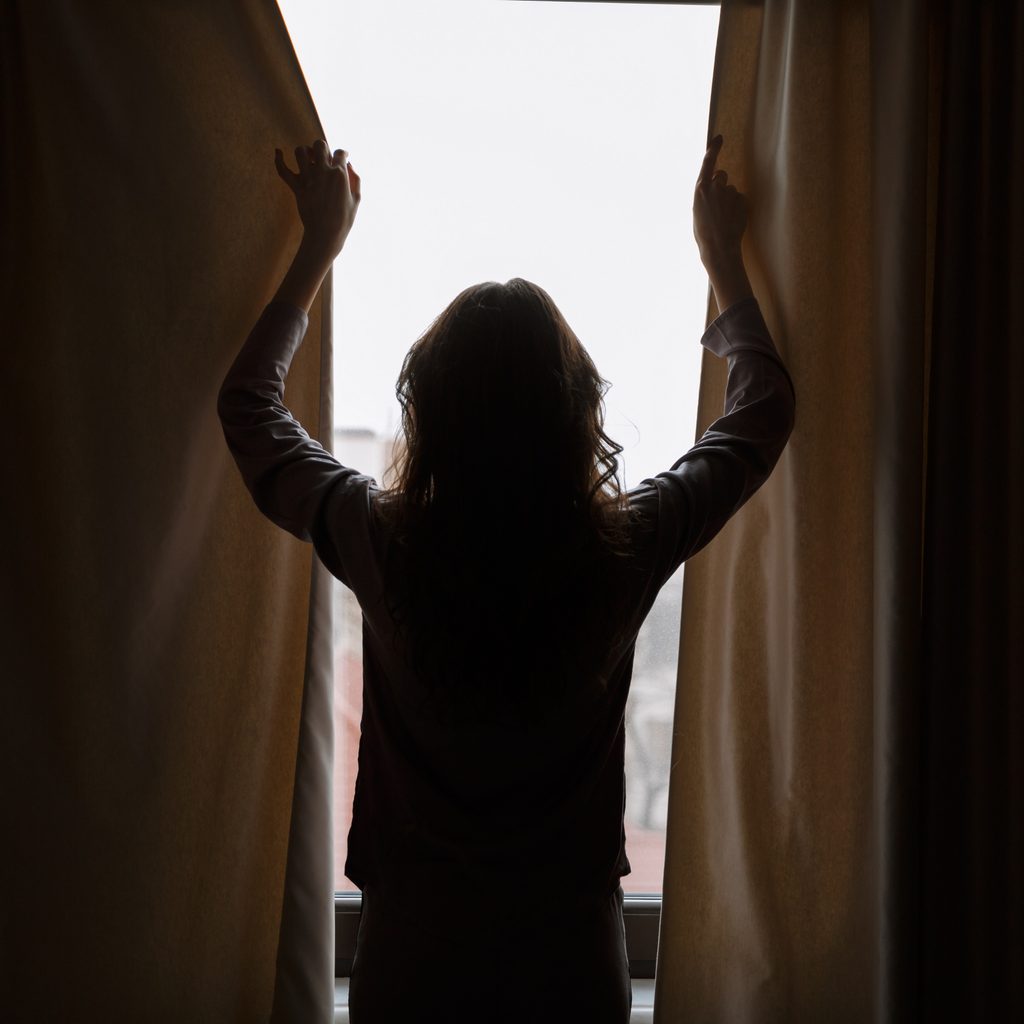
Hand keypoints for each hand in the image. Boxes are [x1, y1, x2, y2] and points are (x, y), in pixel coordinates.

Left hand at [275, 139, 360, 259]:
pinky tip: (278, 152)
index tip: (342, 157)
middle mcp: (323, 172)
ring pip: (300, 152)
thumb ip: (355, 179)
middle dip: (322, 148)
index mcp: (340, 174)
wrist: (325, 235)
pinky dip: (278, 160)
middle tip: (323, 157)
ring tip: (307, 159)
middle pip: (319, 145)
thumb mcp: (356, 199)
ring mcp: (308, 179)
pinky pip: (283, 170)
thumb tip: (348, 164)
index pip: (340, 153)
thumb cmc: (344, 220)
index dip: (342, 154)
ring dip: (304, 152)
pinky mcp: (296, 187)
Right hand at [692, 135, 746, 269]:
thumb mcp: (697, 211)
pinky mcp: (742, 200)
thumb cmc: (704, 233)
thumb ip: (705, 194)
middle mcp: (716, 187)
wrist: (719, 248)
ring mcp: (730, 193)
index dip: (714, 148)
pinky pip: (740, 199)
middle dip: (721, 184)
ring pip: (731, 190)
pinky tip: (732, 220)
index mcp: (700, 189)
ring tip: (724, 218)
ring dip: (729, 199)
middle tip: (718, 204)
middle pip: (722, 175)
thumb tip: (717, 182)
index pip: (709, 161)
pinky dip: (738, 207)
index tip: (719, 138)